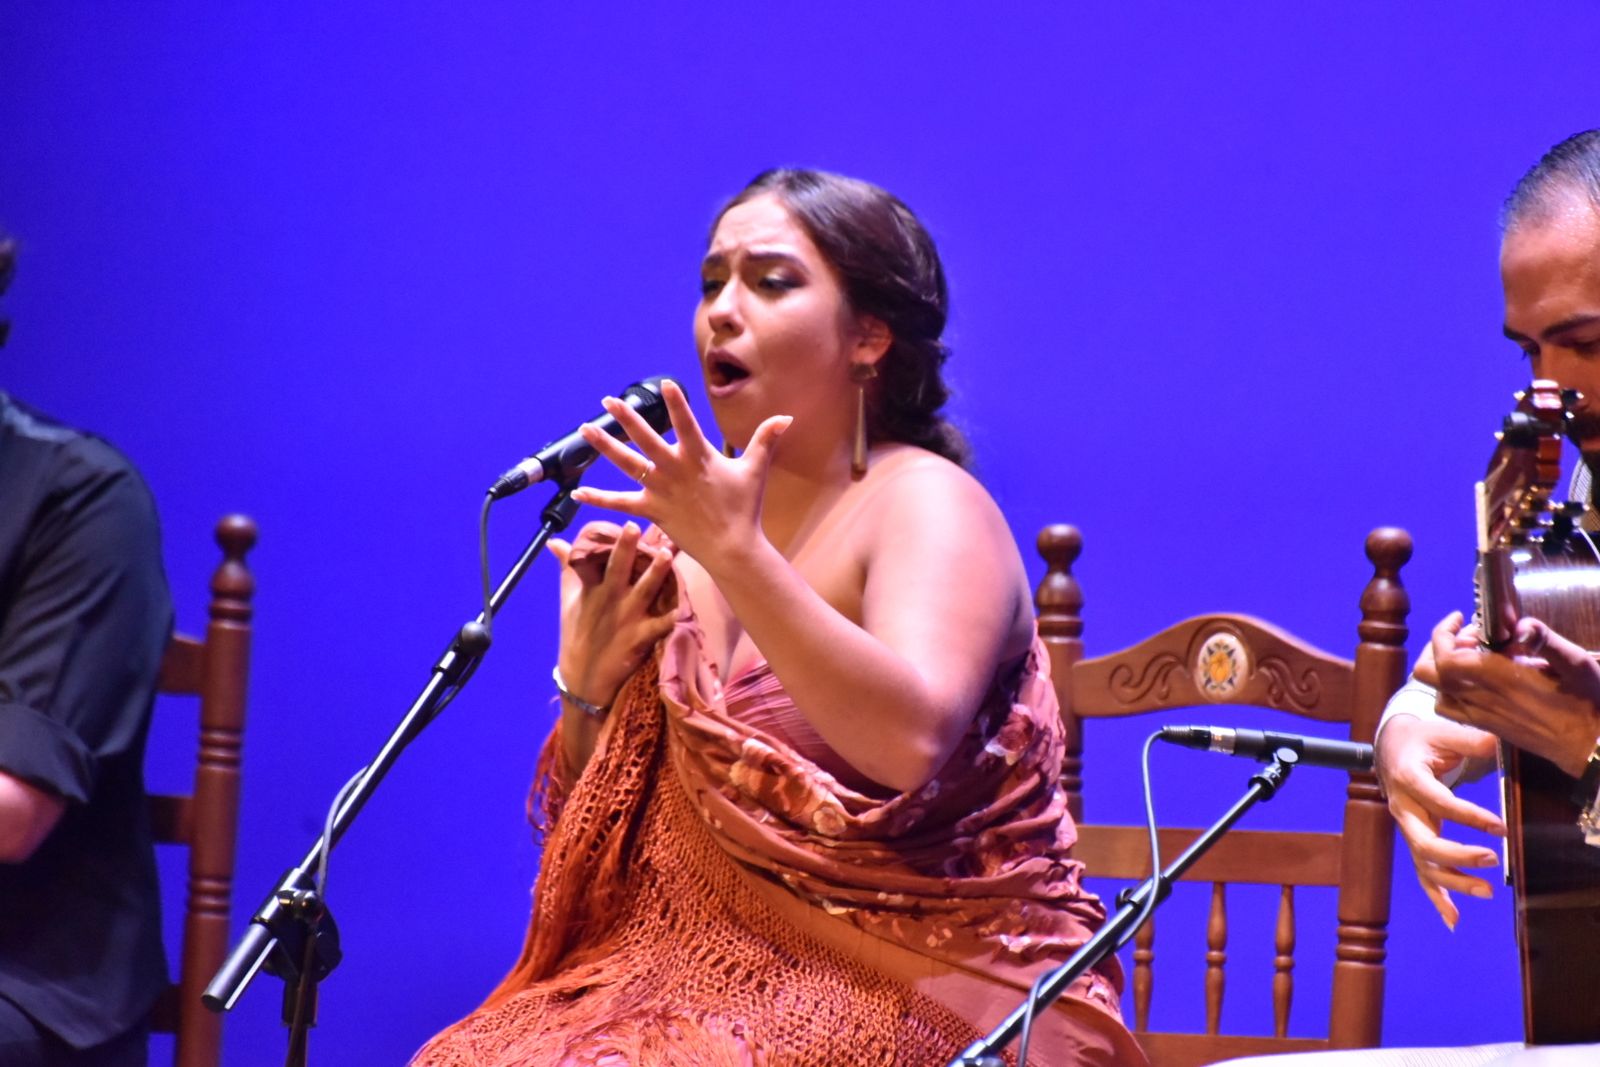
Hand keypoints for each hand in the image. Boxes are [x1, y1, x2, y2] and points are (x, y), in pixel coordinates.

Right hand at [548, 521, 676, 709]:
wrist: (584, 677)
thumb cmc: (577, 632)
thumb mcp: (568, 599)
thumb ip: (567, 568)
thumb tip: (555, 541)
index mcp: (592, 589)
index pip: (598, 560)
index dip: (611, 541)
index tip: (625, 520)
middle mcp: (609, 600)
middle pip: (618, 569)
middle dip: (626, 548)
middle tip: (635, 526)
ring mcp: (626, 618)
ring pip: (643, 591)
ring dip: (656, 573)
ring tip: (667, 554)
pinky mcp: (640, 638)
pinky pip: (660, 625)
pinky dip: (671, 617)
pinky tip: (684, 607)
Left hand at [566, 379, 791, 566]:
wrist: (732, 548)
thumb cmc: (745, 508)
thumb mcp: (756, 470)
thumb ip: (766, 439)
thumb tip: (787, 417)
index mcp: (700, 457)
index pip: (686, 424)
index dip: (676, 404)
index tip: (665, 385)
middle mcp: (675, 470)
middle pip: (646, 439)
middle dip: (626, 418)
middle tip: (608, 401)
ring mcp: (660, 490)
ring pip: (628, 464)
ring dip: (605, 446)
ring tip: (586, 430)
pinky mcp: (651, 510)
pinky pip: (620, 502)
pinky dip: (598, 498)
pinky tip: (577, 491)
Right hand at [1375, 705, 1502, 927]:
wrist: (1390, 747)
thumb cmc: (1419, 738)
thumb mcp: (1441, 731)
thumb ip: (1469, 739)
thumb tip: (1497, 742)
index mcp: (1408, 779)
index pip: (1439, 803)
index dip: (1470, 817)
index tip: (1501, 828)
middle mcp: (1402, 809)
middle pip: (1424, 842)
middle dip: (1457, 856)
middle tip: (1492, 859)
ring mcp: (1406, 828)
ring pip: (1424, 863)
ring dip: (1453, 882)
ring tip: (1487, 891)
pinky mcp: (1414, 839)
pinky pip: (1423, 873)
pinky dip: (1437, 898)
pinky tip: (1453, 920)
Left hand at [1418, 611, 1599, 776]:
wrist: (1591, 748)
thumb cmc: (1586, 703)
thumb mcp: (1574, 663)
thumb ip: (1544, 639)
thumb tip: (1519, 625)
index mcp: (1497, 678)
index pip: (1445, 656)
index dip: (1443, 633)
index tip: (1462, 619)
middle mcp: (1480, 698)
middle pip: (1428, 674)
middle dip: (1437, 648)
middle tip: (1467, 638)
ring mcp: (1481, 717)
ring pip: (1436, 693)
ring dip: (1443, 671)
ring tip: (1471, 657)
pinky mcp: (1488, 728)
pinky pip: (1453, 710)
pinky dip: (1453, 691)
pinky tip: (1479, 681)